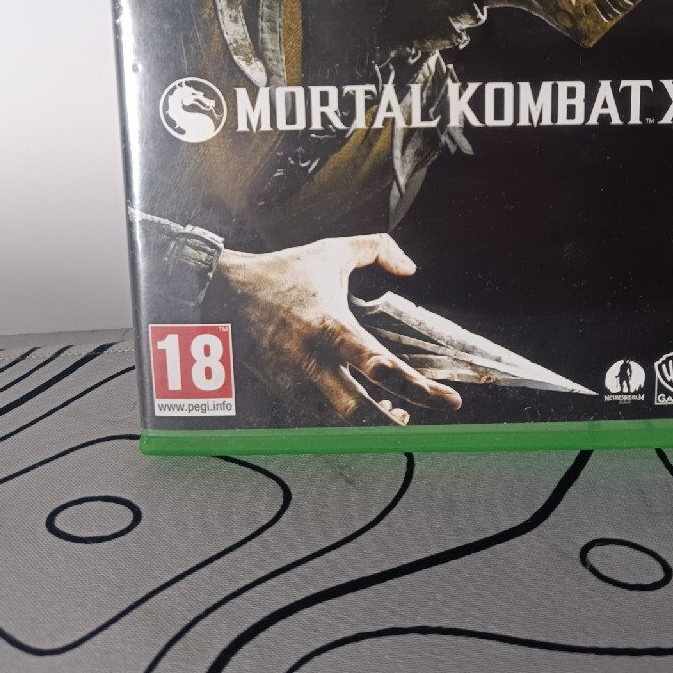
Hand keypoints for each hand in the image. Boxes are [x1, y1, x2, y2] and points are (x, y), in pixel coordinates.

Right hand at [209, 234, 462, 425]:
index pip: (381, 367)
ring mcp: (294, 380)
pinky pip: (317, 415)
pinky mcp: (280, 390)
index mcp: (331, 327)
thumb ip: (378, 249)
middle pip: (359, 410)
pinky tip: (360, 407)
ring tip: (394, 412)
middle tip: (417, 415)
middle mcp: (313, 360)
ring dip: (369, 422)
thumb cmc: (281, 271)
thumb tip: (411, 268)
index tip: (449, 400)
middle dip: (393, 420)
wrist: (224, 291)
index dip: (419, 387)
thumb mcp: (333, 252)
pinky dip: (341, 417)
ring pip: (337, 420)